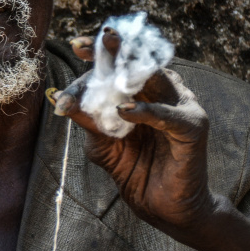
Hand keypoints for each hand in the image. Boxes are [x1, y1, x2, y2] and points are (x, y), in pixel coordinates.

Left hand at [53, 31, 216, 240]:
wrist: (161, 207)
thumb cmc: (134, 169)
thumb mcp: (102, 142)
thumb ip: (86, 119)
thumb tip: (56, 97)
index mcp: (144, 90)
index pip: (122, 64)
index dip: (100, 53)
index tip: (76, 44)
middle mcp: (165, 91)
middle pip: (138, 63)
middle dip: (113, 52)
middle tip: (91, 43)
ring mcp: (181, 106)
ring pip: (155, 81)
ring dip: (129, 74)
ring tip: (107, 69)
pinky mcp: (193, 128)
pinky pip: (169, 115)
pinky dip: (147, 112)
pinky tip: (126, 111)